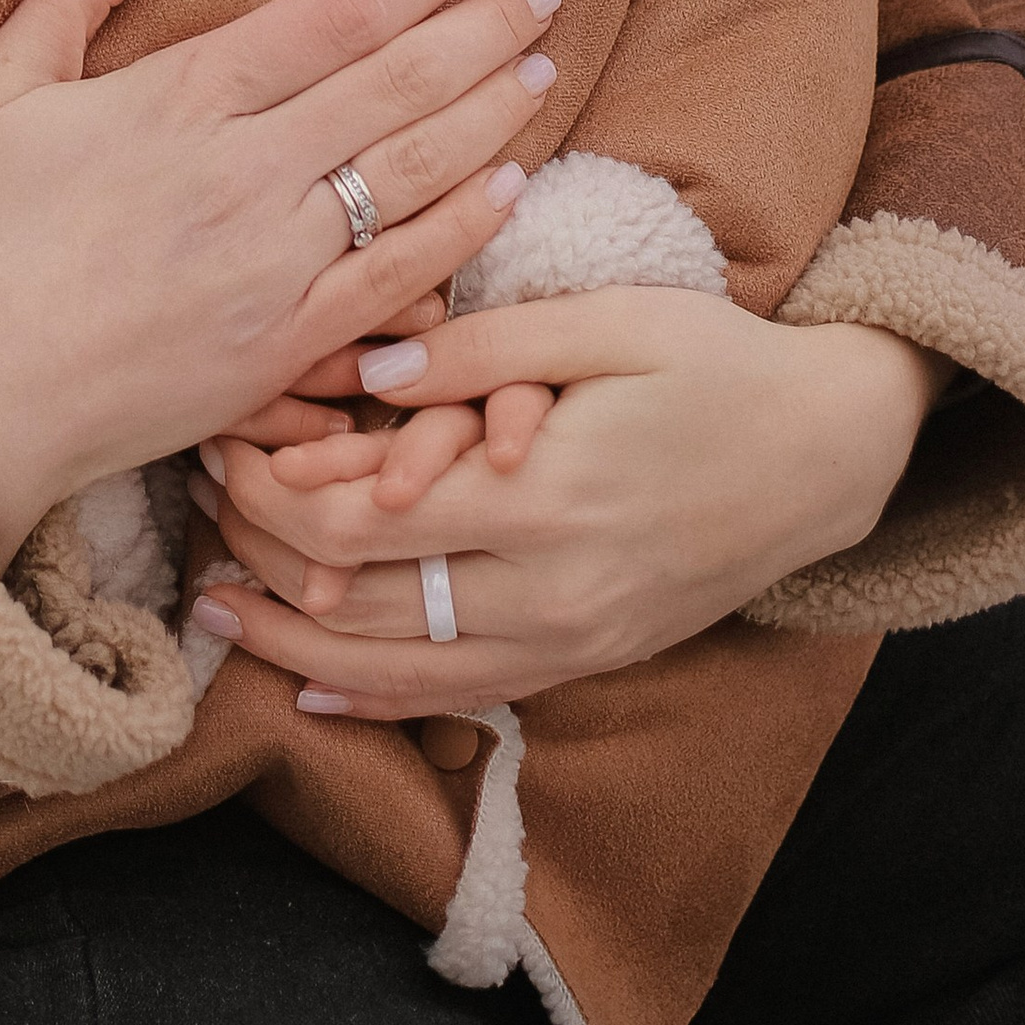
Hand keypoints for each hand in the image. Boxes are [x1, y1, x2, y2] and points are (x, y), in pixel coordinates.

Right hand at [0, 0, 563, 568]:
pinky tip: (508, 188)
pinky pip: (397, 279)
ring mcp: (270, 266)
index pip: (322, 21)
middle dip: (478, 31)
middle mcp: (241, 174)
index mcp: (175, 100)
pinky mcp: (282, 349)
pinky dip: (461, 230)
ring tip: (543, 68)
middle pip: (389, 85)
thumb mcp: (2, 89)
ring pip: (411, 173)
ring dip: (489, 114)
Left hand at [184, 287, 944, 712]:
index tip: (217, 439)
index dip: (268, 491)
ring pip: (394, 671)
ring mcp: (568, 643)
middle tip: (196, 500)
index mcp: (542, 499)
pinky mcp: (584, 663)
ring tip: (211, 602)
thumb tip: (364, 369)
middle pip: (355, 602)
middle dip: (259, 554)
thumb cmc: (717, 363)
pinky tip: (310, 689)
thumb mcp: (608, 324)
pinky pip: (458, 700)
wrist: (828, 455)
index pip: (356, 524)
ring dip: (291, 643)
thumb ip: (482, 352)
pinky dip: (374, 699)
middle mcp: (547, 593)